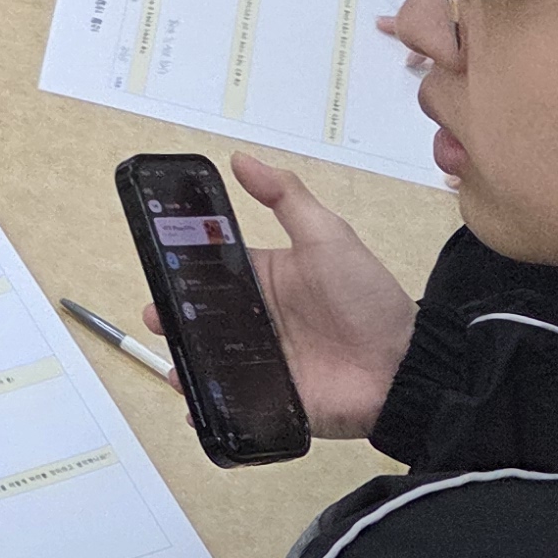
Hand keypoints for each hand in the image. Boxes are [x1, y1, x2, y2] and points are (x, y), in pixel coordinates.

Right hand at [149, 152, 417, 441]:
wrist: (402, 367)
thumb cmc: (365, 297)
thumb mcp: (327, 236)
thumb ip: (285, 197)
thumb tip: (240, 158)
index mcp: (266, 277)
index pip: (212, 268)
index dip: (182, 264)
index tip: (156, 259)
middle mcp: (257, 318)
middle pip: (201, 314)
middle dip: (172, 314)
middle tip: (155, 314)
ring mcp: (260, 361)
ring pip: (207, 356)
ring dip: (183, 356)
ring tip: (172, 357)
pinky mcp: (266, 398)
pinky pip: (227, 398)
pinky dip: (203, 398)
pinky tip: (189, 394)